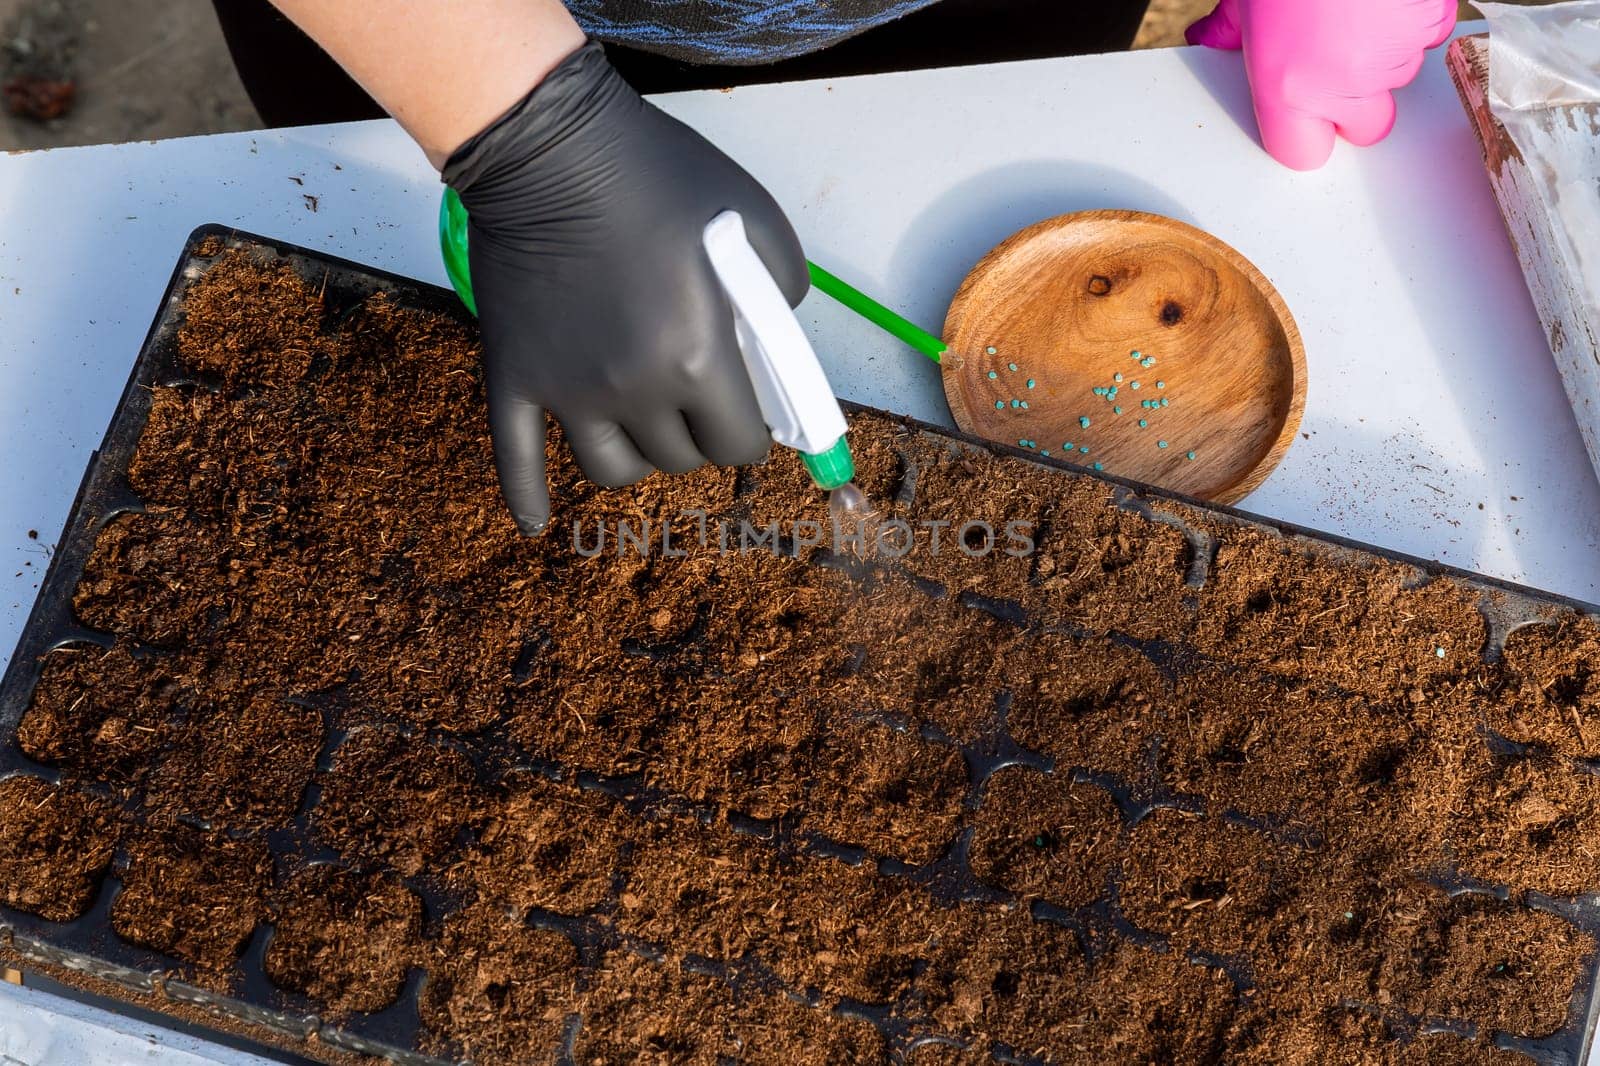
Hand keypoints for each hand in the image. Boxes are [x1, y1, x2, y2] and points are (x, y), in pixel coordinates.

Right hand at [444, 41, 807, 533]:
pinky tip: (536, 522)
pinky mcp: (514, 376)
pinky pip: (516, 459)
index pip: (738, 446)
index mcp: (697, 360)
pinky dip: (527, 496)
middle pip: (677, 459)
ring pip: (611, 469)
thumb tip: (772, 350)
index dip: (748, 431)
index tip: (745, 408)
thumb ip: (780, 300)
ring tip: (639, 420)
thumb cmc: (661, 176)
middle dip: (695, 433)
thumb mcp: (758, 224)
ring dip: (634, 452)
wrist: (551, 145)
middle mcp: (632, 390)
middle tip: (692, 394)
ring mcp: (567, 390)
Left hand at [1187, 0, 1455, 169]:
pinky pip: (1429, 35)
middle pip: (1366, 128)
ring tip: (1357, 9)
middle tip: (1336, 58)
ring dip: (1385, 54)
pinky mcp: (1431, 22)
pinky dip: (1414, 19)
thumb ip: (1227, 31)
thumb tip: (1207, 41)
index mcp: (1286, 87)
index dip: (1308, 135)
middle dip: (1358, 103)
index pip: (1303, 154)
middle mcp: (1343, 83)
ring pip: (1399, 78)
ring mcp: (1394, 56)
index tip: (1305, 118)